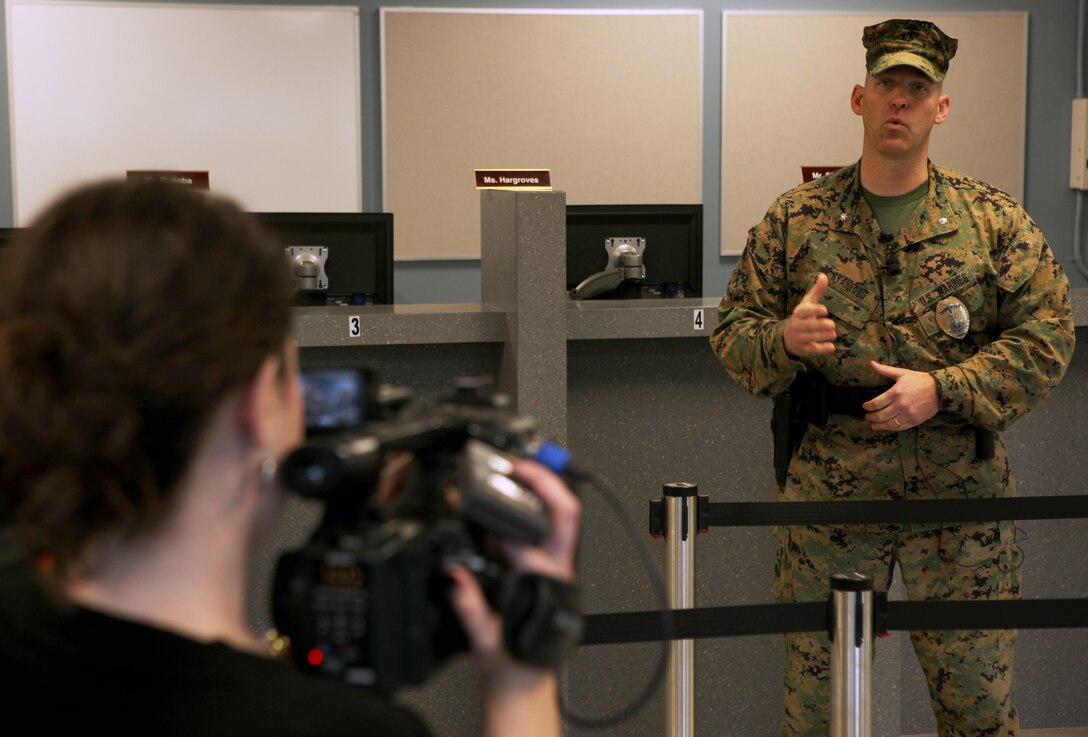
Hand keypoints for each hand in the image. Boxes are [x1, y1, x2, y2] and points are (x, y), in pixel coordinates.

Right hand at [447, 458, 579, 669]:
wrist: (526, 680)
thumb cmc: (512, 663)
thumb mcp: (485, 640)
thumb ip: (470, 609)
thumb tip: (454, 576)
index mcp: (545, 588)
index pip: (531, 541)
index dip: (504, 518)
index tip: (477, 501)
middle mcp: (558, 573)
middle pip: (565, 514)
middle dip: (545, 483)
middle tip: (517, 463)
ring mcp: (558, 568)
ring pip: (563, 517)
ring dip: (543, 489)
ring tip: (514, 470)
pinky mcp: (552, 567)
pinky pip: (551, 529)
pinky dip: (535, 507)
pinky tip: (514, 498)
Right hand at [783, 273, 836, 356]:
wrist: (787, 337)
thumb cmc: (802, 317)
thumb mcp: (807, 304)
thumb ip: (816, 291)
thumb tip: (824, 275)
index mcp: (798, 313)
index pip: (804, 311)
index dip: (814, 310)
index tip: (825, 310)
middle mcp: (796, 326)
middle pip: (807, 326)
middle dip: (820, 326)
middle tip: (832, 325)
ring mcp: (798, 338)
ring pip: (810, 338)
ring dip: (822, 336)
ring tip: (833, 334)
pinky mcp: (803, 349)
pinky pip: (812, 350)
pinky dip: (822, 350)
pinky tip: (831, 347)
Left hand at [862, 361, 938, 430]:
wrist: (939, 389)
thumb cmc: (919, 380)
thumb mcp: (901, 373)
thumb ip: (885, 370)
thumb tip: (871, 363)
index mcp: (896, 392)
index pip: (876, 403)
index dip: (868, 407)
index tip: (865, 407)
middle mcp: (901, 405)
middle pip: (880, 416)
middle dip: (871, 417)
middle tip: (867, 416)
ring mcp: (908, 414)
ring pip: (889, 424)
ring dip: (878, 426)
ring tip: (873, 425)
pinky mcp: (914, 421)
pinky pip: (899, 427)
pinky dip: (890, 428)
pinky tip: (886, 426)